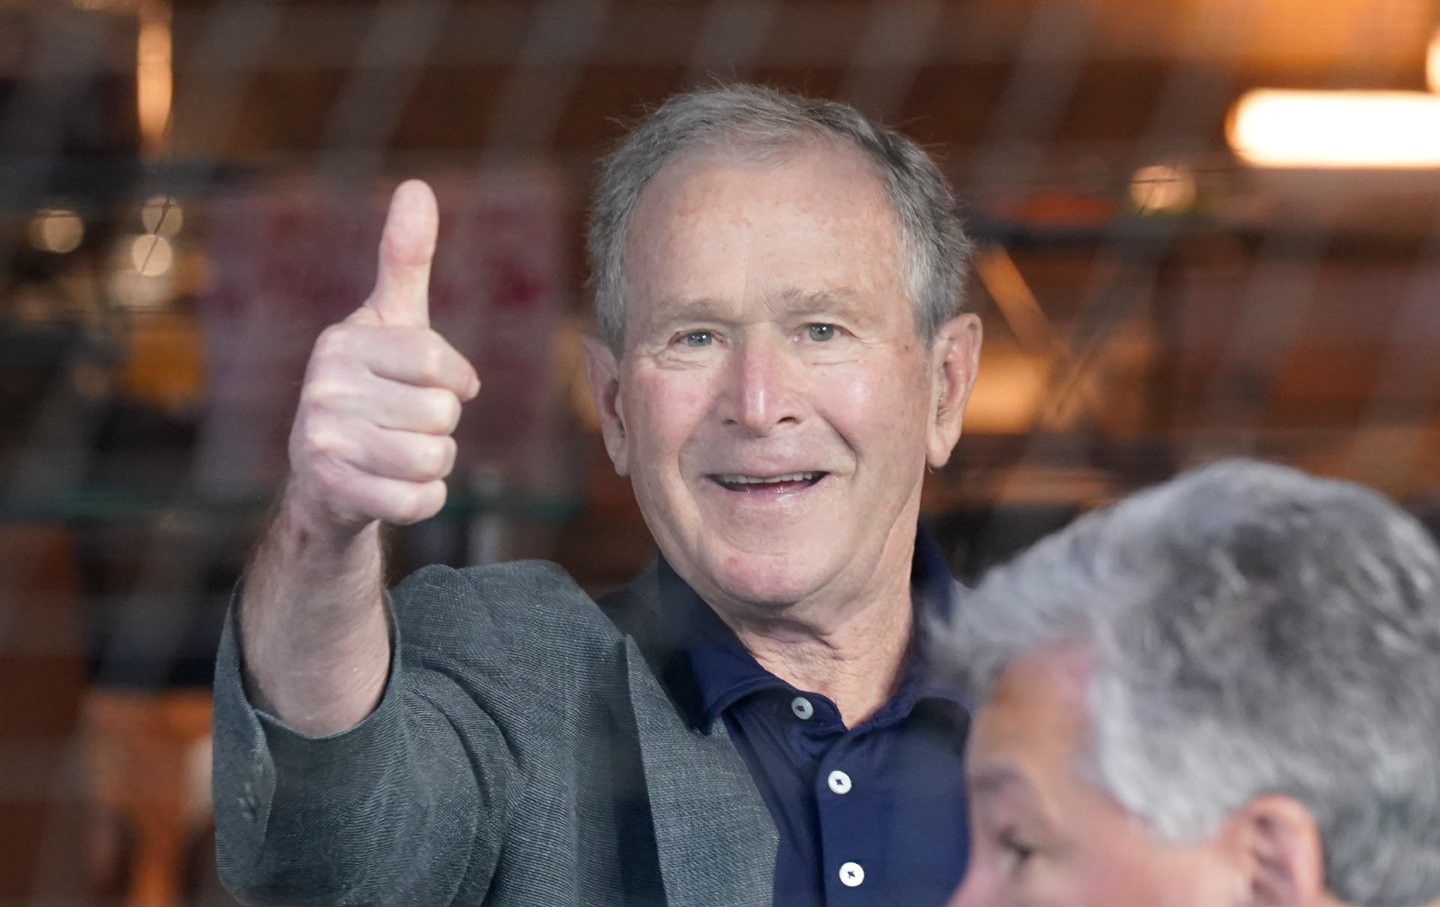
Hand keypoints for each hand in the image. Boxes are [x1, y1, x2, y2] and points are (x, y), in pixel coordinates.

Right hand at [286, 180, 478, 532]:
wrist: (325, 475)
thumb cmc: (372, 386)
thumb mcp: (390, 321)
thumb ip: (405, 259)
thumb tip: (416, 187)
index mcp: (343, 341)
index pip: (436, 362)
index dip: (456, 380)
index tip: (442, 384)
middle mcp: (322, 387)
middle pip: (441, 413)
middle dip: (442, 423)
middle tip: (406, 422)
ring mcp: (322, 442)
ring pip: (434, 457)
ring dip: (435, 462)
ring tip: (401, 452)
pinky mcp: (333, 491)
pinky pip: (420, 500)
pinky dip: (424, 498)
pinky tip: (397, 485)